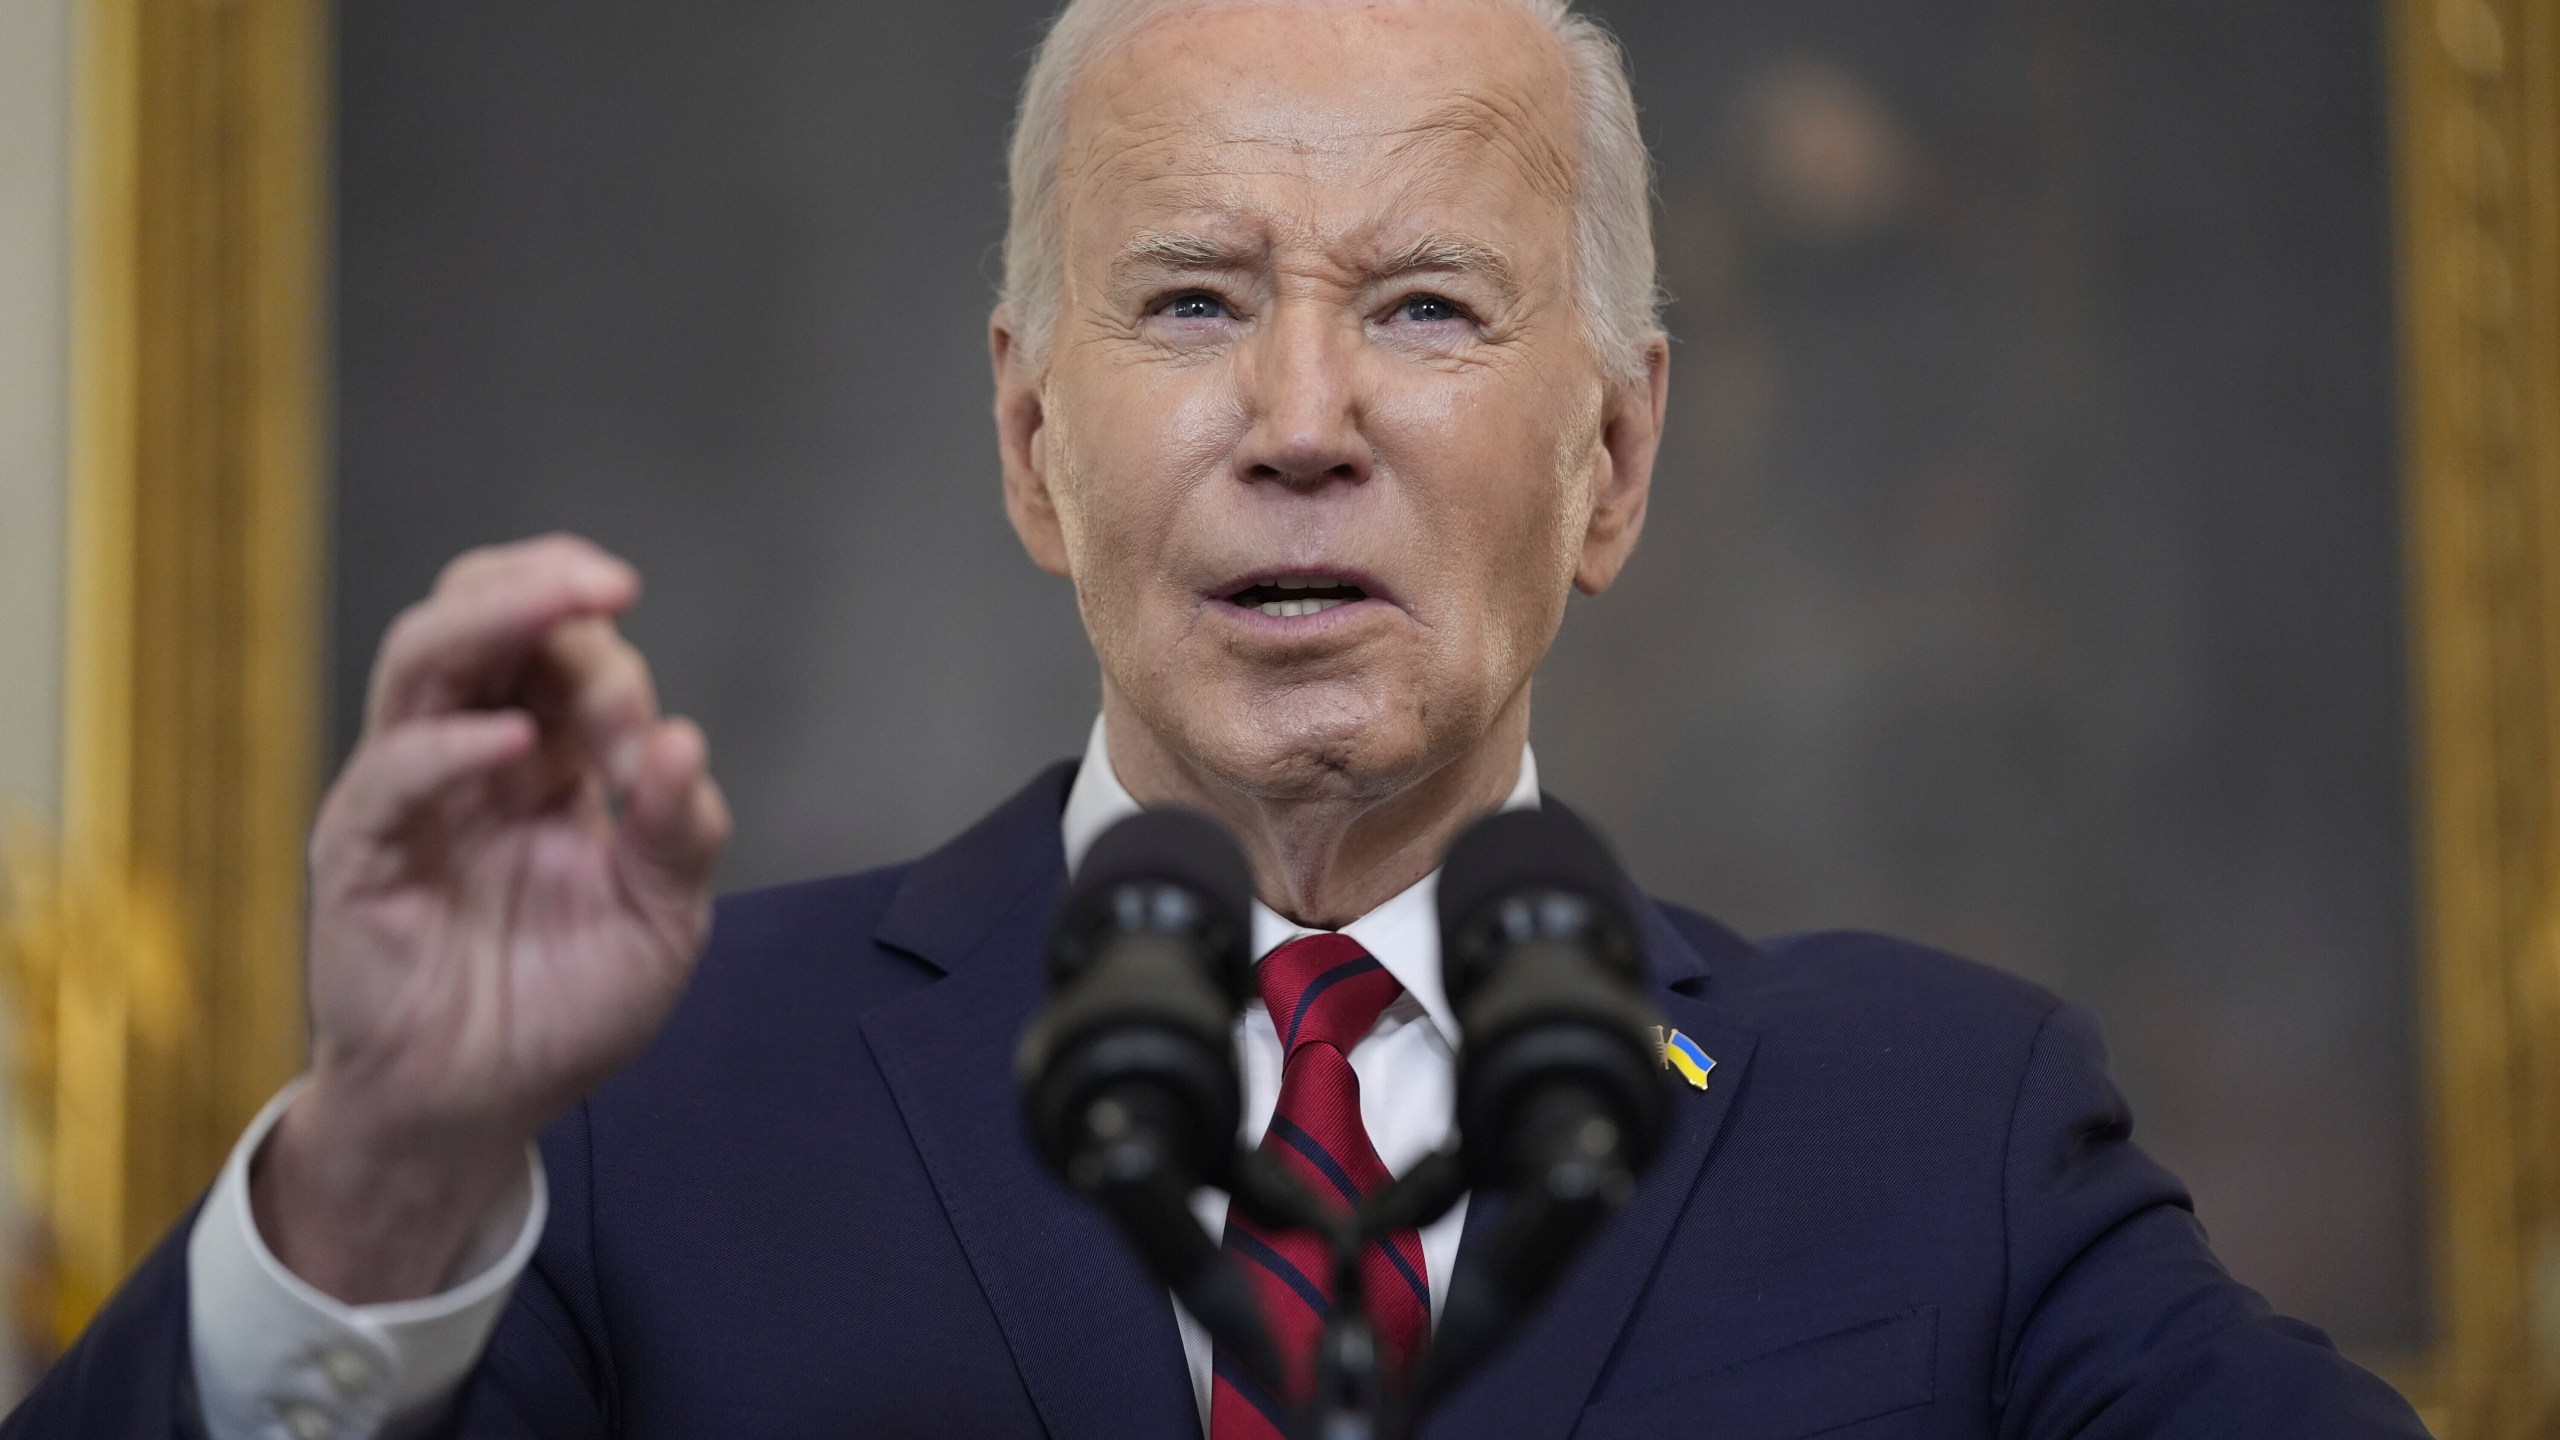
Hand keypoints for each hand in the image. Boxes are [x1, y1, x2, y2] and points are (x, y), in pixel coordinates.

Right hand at [254, 535, 730, 1302]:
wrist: (479, 1108)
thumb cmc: (560, 1006)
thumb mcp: (659, 921)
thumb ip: (677, 834)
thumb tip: (684, 741)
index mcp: (544, 756)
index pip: (563, 652)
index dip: (612, 668)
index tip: (650, 749)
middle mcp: (470, 754)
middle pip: (480, 615)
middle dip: (545, 582)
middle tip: (610, 583)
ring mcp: (409, 793)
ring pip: (423, 657)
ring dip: (496, 616)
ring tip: (567, 602)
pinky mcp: (361, 852)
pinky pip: (392, 775)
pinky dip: (450, 748)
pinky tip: (513, 746)